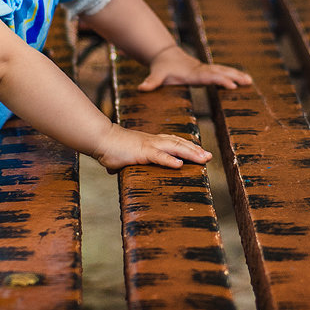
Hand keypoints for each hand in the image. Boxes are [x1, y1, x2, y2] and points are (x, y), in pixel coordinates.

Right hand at [92, 123, 212, 172]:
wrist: (100, 139)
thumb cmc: (109, 148)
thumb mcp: (121, 156)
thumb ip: (122, 162)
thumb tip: (113, 169)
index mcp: (151, 141)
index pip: (174, 141)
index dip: (188, 146)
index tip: (200, 151)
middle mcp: (154, 141)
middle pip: (180, 143)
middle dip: (195, 150)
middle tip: (209, 156)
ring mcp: (149, 145)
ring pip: (175, 147)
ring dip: (190, 153)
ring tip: (203, 159)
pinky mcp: (142, 152)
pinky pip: (158, 156)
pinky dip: (170, 160)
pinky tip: (180, 164)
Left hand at [138, 45, 251, 90]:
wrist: (165, 55)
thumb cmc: (162, 67)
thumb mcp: (156, 74)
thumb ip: (151, 82)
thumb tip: (141, 88)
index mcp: (193, 73)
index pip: (209, 76)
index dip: (220, 80)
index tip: (231, 84)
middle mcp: (201, 70)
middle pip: (220, 72)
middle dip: (234, 76)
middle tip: (247, 81)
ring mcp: (205, 69)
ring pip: (224, 70)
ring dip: (236, 75)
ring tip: (250, 81)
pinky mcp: (207, 70)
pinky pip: (222, 72)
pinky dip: (233, 74)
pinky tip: (243, 80)